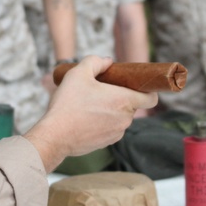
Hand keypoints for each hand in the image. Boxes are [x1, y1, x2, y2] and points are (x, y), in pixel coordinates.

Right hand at [24, 55, 157, 171]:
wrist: (55, 135)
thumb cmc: (68, 104)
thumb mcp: (79, 73)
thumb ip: (96, 62)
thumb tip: (108, 62)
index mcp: (124, 100)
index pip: (151, 98)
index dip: (148, 90)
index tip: (137, 84)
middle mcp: (125, 119)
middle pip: (132, 105)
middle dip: (121, 97)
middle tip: (102, 90)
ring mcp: (116, 133)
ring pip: (120, 117)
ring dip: (111, 110)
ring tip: (90, 104)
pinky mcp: (106, 143)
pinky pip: (110, 128)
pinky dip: (103, 122)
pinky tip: (86, 117)